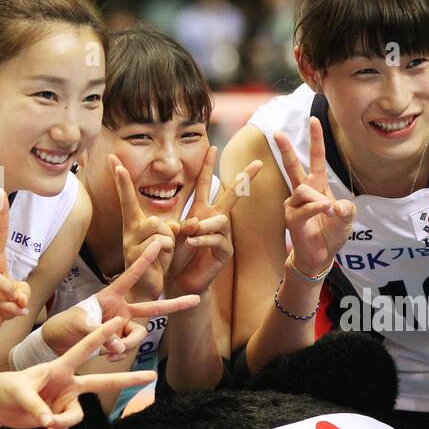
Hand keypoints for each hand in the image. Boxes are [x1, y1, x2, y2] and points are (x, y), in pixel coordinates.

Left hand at [0, 318, 157, 428]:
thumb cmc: (6, 389)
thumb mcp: (20, 394)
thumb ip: (38, 407)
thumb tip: (50, 423)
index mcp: (59, 368)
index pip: (84, 349)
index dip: (101, 336)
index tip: (118, 321)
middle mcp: (68, 383)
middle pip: (103, 382)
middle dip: (128, 379)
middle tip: (151, 376)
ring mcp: (66, 400)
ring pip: (78, 415)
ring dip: (64, 421)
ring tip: (46, 424)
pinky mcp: (60, 415)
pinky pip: (67, 425)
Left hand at [39, 241, 199, 361]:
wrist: (58, 342)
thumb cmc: (66, 325)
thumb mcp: (80, 325)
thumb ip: (102, 333)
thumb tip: (119, 345)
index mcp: (111, 297)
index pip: (130, 276)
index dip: (144, 262)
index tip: (158, 244)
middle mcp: (121, 310)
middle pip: (152, 307)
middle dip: (174, 304)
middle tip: (196, 299)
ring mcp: (123, 325)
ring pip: (139, 334)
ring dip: (128, 344)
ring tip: (110, 351)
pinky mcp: (120, 340)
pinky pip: (129, 347)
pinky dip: (120, 352)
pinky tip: (108, 356)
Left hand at [164, 146, 259, 296]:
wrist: (177, 281)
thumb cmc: (174, 255)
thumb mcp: (171, 234)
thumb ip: (179, 224)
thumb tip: (193, 222)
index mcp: (201, 211)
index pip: (206, 184)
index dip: (209, 166)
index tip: (213, 147)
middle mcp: (215, 220)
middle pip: (232, 195)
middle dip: (244, 178)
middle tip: (258, 163)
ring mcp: (222, 236)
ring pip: (221, 220)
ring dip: (205, 225)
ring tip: (189, 232)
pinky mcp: (224, 252)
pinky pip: (218, 240)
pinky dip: (204, 239)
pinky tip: (192, 241)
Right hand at [275, 117, 354, 276]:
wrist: (321, 256)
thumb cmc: (332, 233)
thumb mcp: (347, 217)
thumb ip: (346, 208)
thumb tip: (334, 205)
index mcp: (317, 185)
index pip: (316, 158)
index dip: (316, 139)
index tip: (313, 119)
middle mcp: (303, 192)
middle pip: (293, 166)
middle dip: (286, 149)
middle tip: (277, 132)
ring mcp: (294, 204)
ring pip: (304, 190)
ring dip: (319, 199)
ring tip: (330, 210)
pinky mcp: (291, 218)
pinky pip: (304, 207)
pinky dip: (317, 207)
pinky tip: (327, 209)